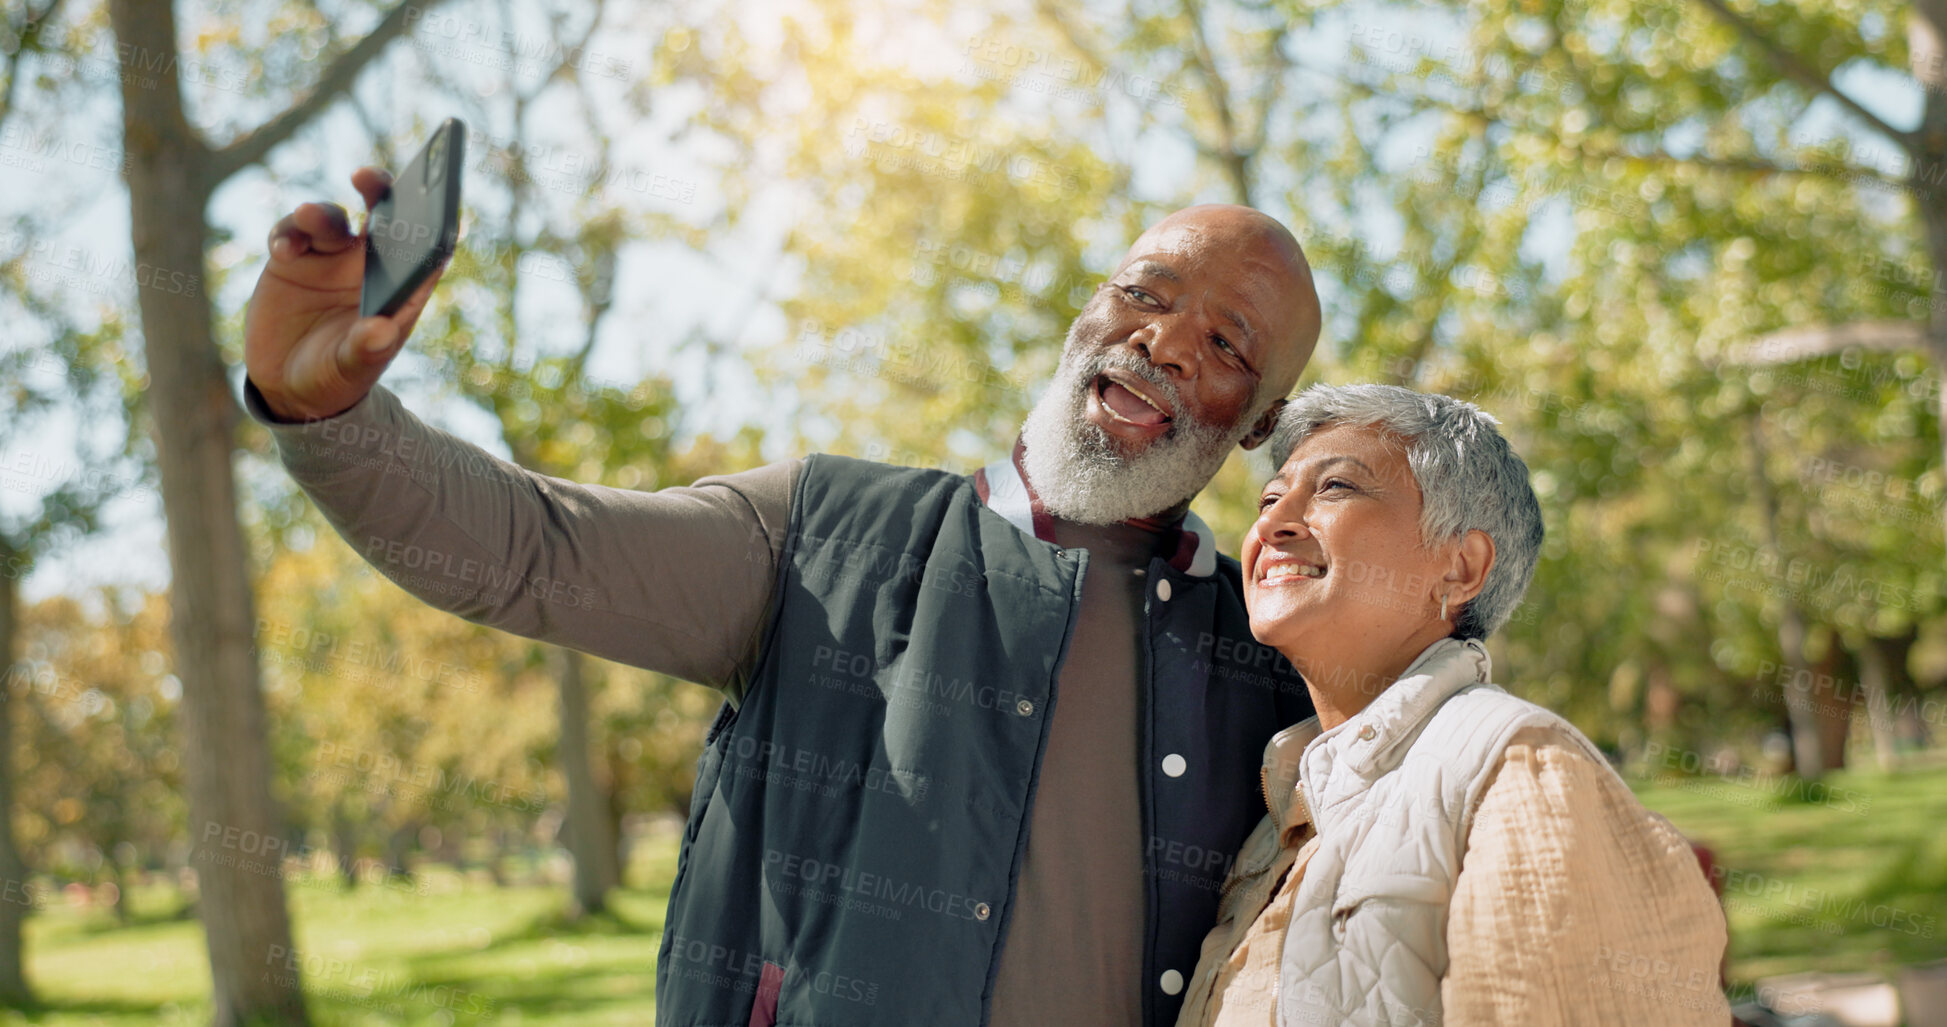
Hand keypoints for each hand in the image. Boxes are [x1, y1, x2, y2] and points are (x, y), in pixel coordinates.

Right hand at [243, 166, 447, 421]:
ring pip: (331, 219)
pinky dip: (286, 233)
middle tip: (367, 178)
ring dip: (320, 214)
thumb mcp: (351, 371)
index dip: (433, 221)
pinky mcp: (293, 259)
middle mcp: (369, 265)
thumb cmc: (336, 378)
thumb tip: (382, 330)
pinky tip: (282, 249)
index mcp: (400, 288)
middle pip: (382, 214)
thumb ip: (365, 351)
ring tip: (309, 216)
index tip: (431, 202)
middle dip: (379, 190)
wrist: (289, 385)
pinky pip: (290, 233)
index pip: (426, 247)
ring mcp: (330, 258)